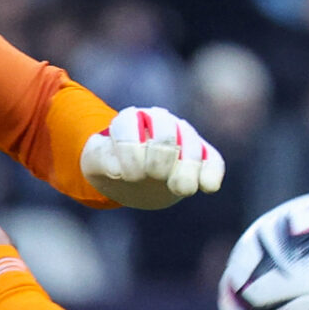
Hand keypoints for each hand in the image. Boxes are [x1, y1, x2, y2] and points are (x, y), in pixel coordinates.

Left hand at [80, 106, 223, 209]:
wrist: (132, 181)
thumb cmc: (112, 168)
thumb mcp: (94, 163)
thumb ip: (100, 159)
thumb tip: (118, 168)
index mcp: (130, 119)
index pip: (133, 125)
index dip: (130, 154)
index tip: (125, 176)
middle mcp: (160, 121)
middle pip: (165, 136)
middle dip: (159, 162)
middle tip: (153, 178)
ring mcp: (183, 137)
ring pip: (192, 147)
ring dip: (186, 171)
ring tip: (179, 189)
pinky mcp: (202, 156)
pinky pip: (214, 161)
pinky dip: (212, 173)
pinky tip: (208, 188)